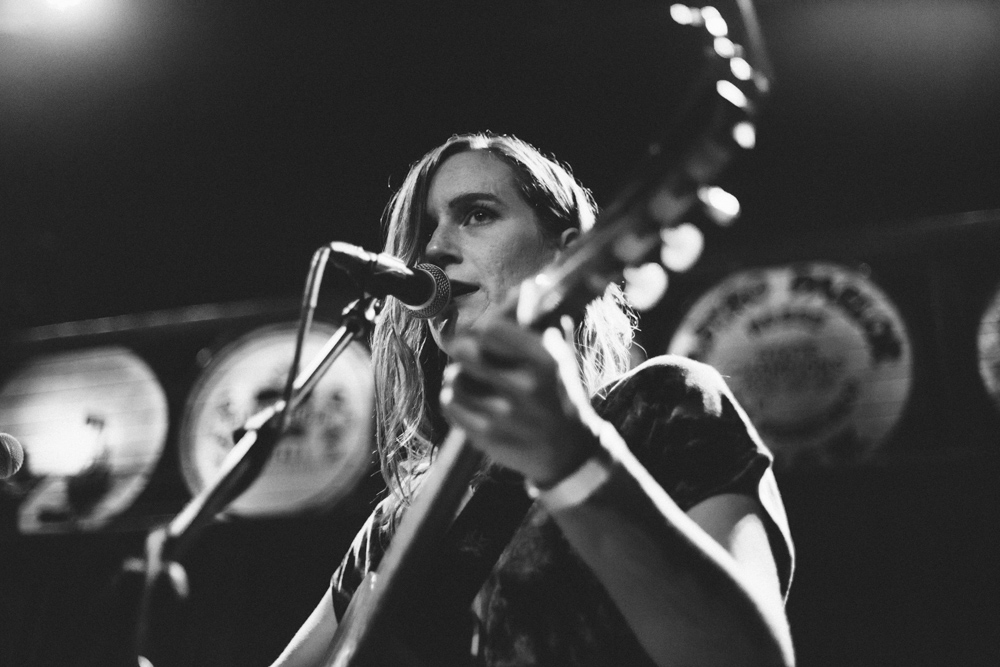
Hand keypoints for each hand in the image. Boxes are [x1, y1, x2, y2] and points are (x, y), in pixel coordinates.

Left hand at [440, 316, 601, 487]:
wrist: (569, 452)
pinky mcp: (487, 436)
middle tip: (469, 355)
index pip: (490, 327)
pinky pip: (450, 404)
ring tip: (471, 381)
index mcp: (544, 360)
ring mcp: (505, 413)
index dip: (481, 328)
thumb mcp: (558, 355)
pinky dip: (454, 399)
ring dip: (457, 377)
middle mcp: (526, 386)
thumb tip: (528, 285)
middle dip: (463, 349)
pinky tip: (469, 401)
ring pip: (454, 378)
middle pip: (465, 349)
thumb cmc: (559, 394)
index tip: (484, 334)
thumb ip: (540, 320)